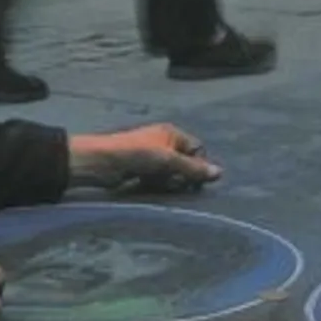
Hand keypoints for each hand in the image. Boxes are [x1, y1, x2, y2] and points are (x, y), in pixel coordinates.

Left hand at [67, 123, 221, 194]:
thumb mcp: (168, 160)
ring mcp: (152, 157)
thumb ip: (193, 168)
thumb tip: (220, 173)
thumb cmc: (136, 154)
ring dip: (168, 182)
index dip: (198, 165)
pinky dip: (156, 185)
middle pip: (185, 163)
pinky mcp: (141, 170)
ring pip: (172, 174)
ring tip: (158, 185)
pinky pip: (158, 180)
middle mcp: (164, 143)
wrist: (101, 162)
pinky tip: (148, 187)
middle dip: (182, 176)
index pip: (198, 150)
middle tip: (173, 184)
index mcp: (172, 133)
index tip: (194, 180)